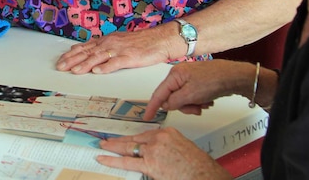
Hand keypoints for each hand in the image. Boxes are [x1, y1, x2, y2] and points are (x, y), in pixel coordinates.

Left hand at [56, 28, 172, 73]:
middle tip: (60, 67)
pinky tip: (98, 71)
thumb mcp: (117, 41)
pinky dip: (106, 67)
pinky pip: (116, 63)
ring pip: (99, 57)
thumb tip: (82, 48)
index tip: (60, 60)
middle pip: (88, 52)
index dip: (71, 54)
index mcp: (106, 41)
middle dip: (72, 60)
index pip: (84, 47)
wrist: (160, 39)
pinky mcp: (130, 57)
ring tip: (75, 71)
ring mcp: (120, 50)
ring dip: (85, 64)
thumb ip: (100, 46)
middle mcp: (110, 44)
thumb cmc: (140, 42)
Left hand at [96, 128, 230, 179]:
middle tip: (107, 140)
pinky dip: (112, 160)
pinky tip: (103, 158)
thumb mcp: (183, 149)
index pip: (145, 135)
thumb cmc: (199, 166)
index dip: (133, 139)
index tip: (126, 139)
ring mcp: (153, 151)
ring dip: (113, 147)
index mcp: (168, 133)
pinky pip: (127, 162)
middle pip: (134, 139)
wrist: (205, 175)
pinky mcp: (150, 164)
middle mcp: (159, 139)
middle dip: (119, 140)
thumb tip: (159, 156)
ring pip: (128, 147)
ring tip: (102, 146)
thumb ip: (168, 149)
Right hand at [144, 60, 253, 119]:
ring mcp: (188, 78)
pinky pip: (191, 96)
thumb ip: (174, 101)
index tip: (147, 116)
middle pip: (172, 98)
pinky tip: (207, 100)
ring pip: (183, 98)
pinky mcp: (197, 81)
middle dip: (184, 106)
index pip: (158, 94)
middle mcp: (179, 75)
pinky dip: (198, 101)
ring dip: (193, 105)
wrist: (234, 76)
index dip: (152, 107)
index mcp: (174, 75)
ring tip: (204, 103)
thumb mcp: (191, 95)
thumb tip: (166, 105)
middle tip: (195, 108)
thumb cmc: (214, 80)